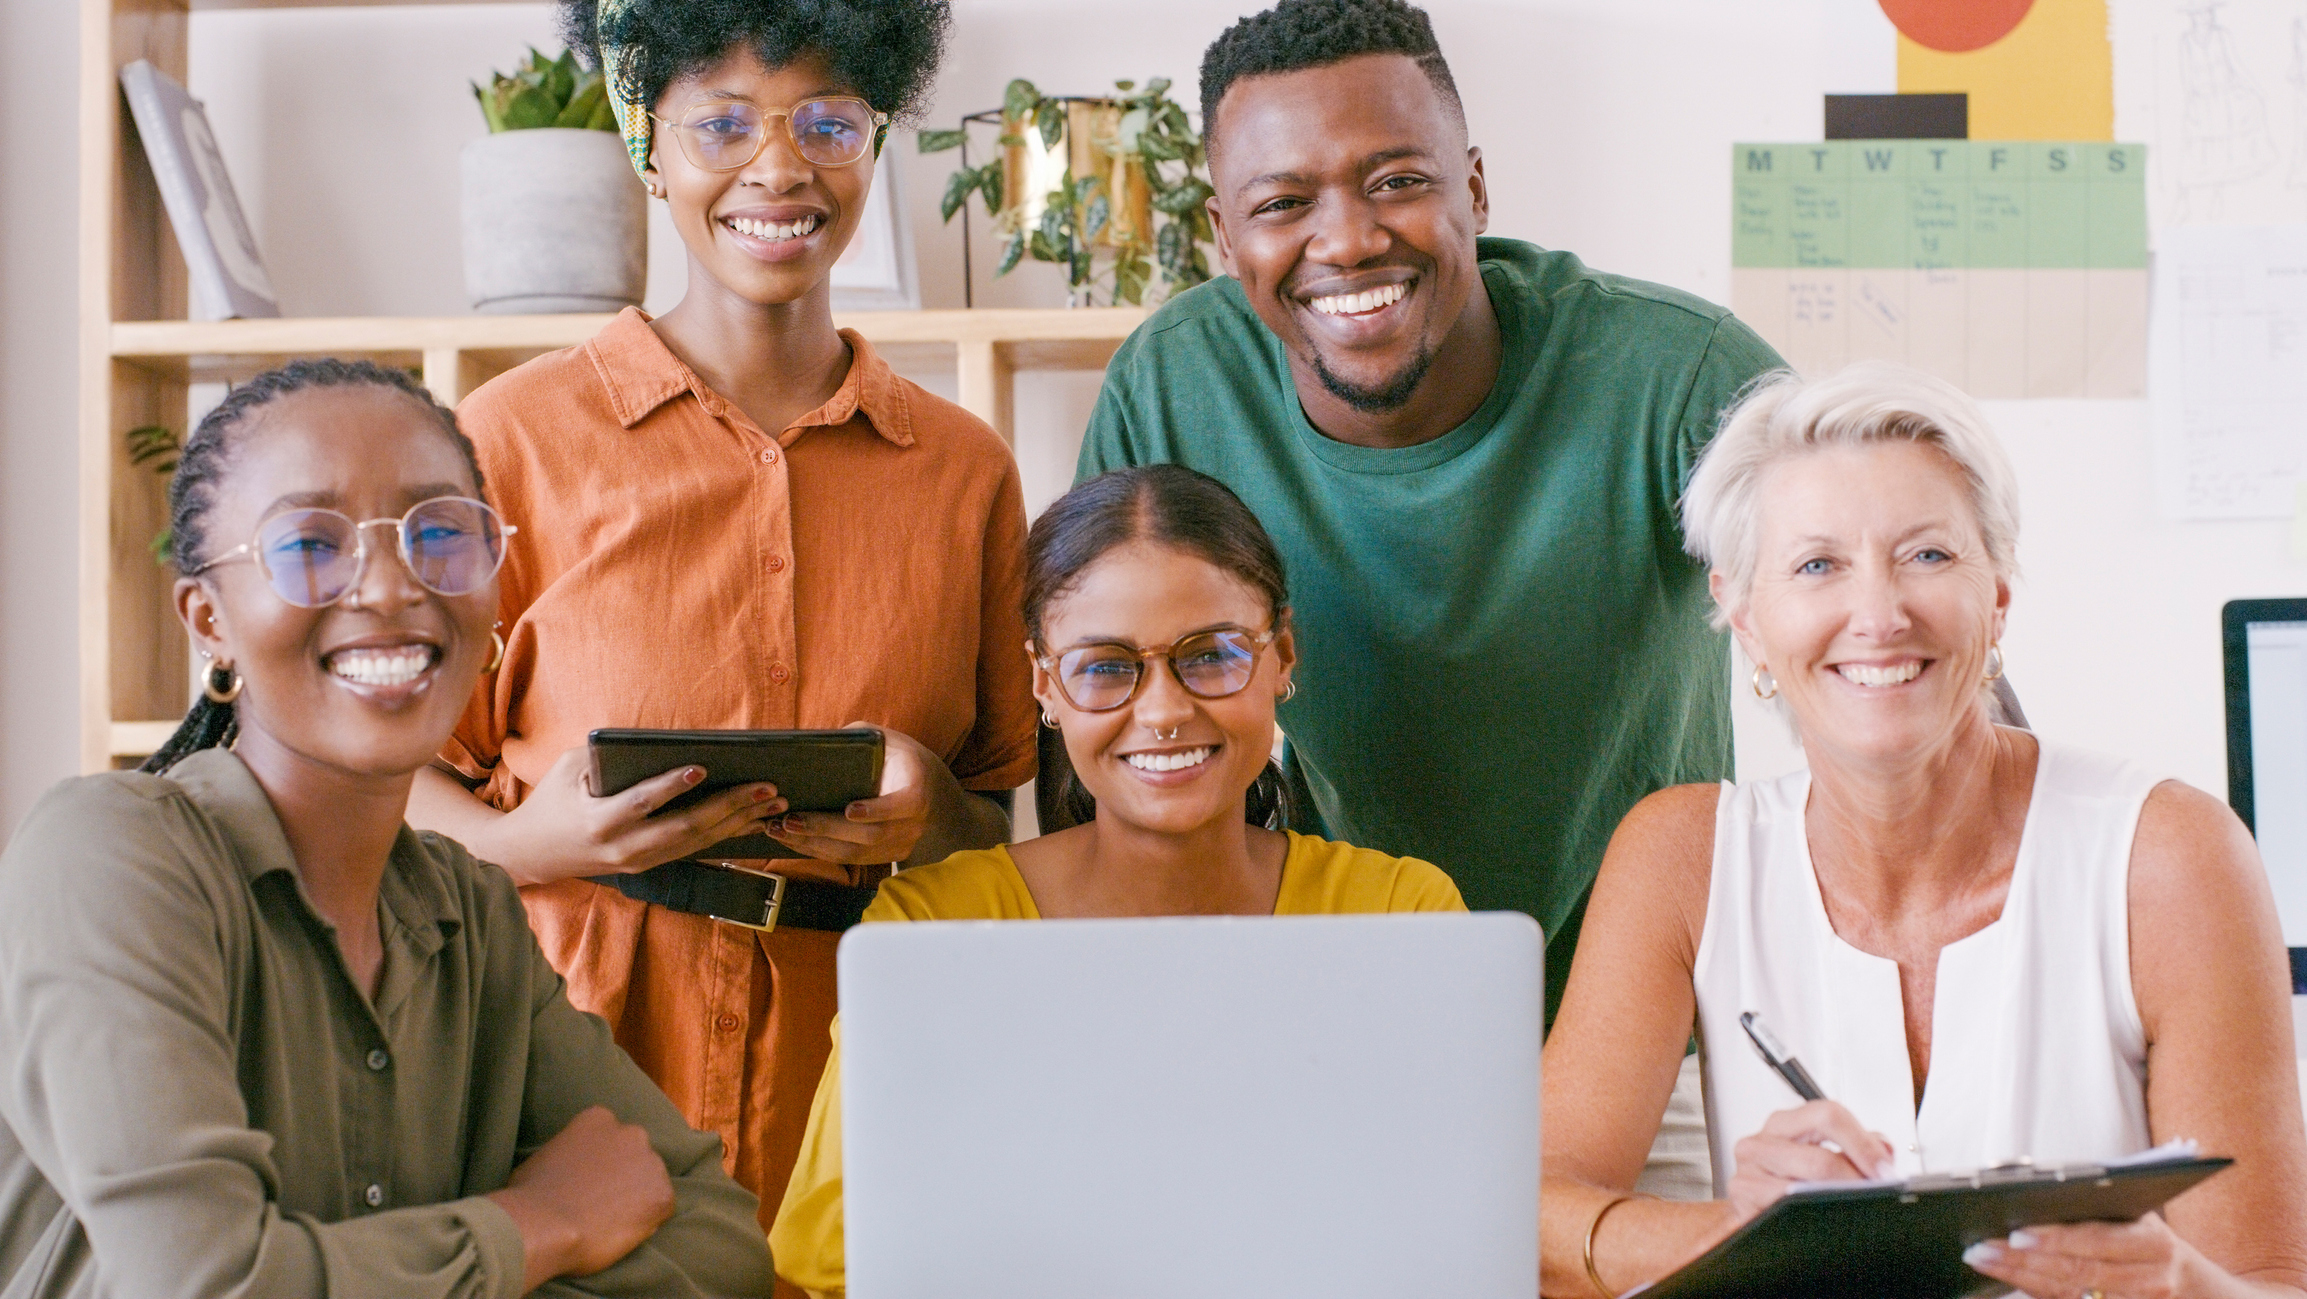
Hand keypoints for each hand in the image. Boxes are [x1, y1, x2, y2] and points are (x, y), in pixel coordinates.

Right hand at [479, 745, 784, 885]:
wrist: (532, 854)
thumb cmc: (552, 801)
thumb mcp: (569, 769)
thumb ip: (606, 756)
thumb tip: (655, 741)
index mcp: (598, 820)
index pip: (641, 803)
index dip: (671, 786)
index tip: (701, 767)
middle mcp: (623, 847)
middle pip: (684, 829)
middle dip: (728, 808)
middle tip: (766, 788)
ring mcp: (639, 861)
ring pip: (696, 843)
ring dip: (739, 823)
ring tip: (774, 804)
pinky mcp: (649, 866)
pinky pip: (694, 850)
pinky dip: (727, 834)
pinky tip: (755, 821)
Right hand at [487, 1105, 675, 1290]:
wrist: (543, 1224)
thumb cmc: (530, 1195)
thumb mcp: (544, 1158)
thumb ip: (568, 1155)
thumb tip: (568, 1168)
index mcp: (599, 1119)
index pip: (610, 1138)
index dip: (602, 1163)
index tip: (589, 1182)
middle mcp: (631, 1133)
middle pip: (634, 1156)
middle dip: (623, 1176)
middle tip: (600, 1203)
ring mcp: (650, 1162)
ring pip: (650, 1182)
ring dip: (637, 1198)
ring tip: (609, 1221)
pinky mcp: (662, 1195)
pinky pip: (660, 1209)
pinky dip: (646, 1222)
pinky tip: (620, 1232)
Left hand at [764, 724, 949, 864]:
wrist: (929, 787)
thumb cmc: (899, 757)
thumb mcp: (885, 739)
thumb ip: (858, 737)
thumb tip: (818, 742)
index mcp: (918, 788)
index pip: (903, 804)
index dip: (877, 810)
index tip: (850, 810)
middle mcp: (914, 823)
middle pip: (871, 835)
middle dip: (827, 829)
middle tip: (791, 820)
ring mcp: (902, 844)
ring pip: (857, 854)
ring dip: (816, 845)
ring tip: (782, 832)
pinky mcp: (888, 856)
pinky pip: (852, 860)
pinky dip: (821, 852)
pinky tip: (795, 842)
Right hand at [1725, 1100, 1899, 1225]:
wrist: (1757, 1213)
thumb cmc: (1792, 1181)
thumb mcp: (1824, 1154)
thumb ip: (1858, 1146)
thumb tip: (1883, 1152)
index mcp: (1784, 1124)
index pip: (1827, 1115)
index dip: (1863, 1144)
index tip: (1883, 1169)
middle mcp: (1760, 1143)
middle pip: (1819, 1160)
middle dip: (1855, 1182)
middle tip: (1874, 1194)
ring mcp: (1746, 1173)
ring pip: (1801, 1191)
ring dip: (1833, 1203)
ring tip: (1851, 1207)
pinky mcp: (1741, 1203)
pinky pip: (1782, 1212)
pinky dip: (1807, 1219)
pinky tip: (1818, 1220)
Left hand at [1964, 1212, 2195, 1298]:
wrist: (2192, 1289)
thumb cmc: (2148, 1240)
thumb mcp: (2137, 1217)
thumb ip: (2096, 1207)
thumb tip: (2032, 1189)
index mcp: (2154, 1244)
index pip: (2098, 1241)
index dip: (2057, 1239)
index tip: (2016, 1233)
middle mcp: (2150, 1280)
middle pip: (2078, 1272)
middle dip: (2024, 1260)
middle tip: (1982, 1248)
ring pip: (2070, 1295)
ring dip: (2021, 1278)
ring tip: (1984, 1261)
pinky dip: (2035, 1293)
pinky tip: (2007, 1280)